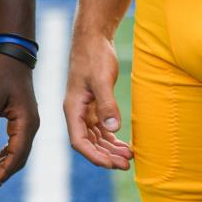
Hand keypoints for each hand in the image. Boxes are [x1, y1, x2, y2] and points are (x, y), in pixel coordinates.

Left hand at [0, 54, 38, 189]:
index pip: (17, 154)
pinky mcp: (21, 119)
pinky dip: (3, 154)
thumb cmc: (0, 73)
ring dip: (0, 165)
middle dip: (1, 173)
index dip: (4, 171)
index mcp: (26, 122)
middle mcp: (30, 125)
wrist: (12, 54)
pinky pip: (14, 143)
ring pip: (16, 152)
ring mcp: (27, 122)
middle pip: (18, 158)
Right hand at [64, 33, 133, 169]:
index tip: (112, 164)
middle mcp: (77, 112)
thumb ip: (106, 104)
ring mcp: (86, 108)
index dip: (95, 156)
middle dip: (106, 156)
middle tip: (126, 164)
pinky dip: (112, 137)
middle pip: (89, 143)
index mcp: (73, 108)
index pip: (79, 142)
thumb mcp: (101, 79)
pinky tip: (124, 144)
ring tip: (128, 157)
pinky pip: (102, 127)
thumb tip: (113, 128)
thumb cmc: (94, 55)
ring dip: (110, 149)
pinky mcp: (95, 103)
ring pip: (96, 137)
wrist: (94, 37)